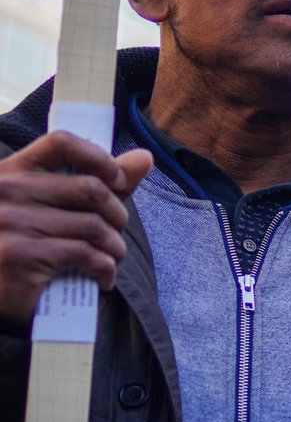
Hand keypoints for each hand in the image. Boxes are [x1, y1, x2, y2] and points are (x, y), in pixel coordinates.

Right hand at [0, 132, 150, 326]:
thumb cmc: (25, 247)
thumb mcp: (50, 209)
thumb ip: (94, 183)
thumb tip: (144, 157)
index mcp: (10, 173)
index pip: (61, 143)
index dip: (101, 158)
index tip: (118, 181)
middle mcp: (5, 192)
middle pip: (90, 189)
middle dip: (117, 215)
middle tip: (115, 234)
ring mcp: (10, 223)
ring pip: (93, 225)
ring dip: (115, 247)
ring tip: (110, 259)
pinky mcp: (19, 257)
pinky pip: (85, 255)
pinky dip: (105, 269)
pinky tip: (102, 278)